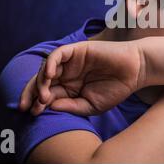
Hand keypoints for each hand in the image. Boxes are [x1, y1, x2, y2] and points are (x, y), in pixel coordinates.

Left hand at [19, 40, 143, 115]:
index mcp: (69, 88)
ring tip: (44, 96)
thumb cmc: (115, 88)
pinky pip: (57, 55)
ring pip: (46, 68)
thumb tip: (49, 107)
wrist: (135, 70)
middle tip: (29, 107)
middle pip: (41, 81)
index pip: (47, 94)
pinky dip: (50, 63)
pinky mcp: (76, 50)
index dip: (37, 104)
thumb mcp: (91, 105)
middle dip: (31, 94)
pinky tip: (49, 75)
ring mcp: (70, 62)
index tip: (34, 114)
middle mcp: (66, 74)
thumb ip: (70, 106)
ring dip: (41, 82)